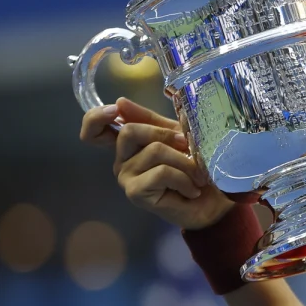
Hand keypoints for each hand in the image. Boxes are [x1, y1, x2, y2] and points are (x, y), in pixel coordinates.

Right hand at [79, 97, 235, 230]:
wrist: (210, 203)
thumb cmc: (194, 169)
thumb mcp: (176, 137)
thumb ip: (152, 120)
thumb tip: (121, 102)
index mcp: (129, 144)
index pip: (94, 129)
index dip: (97, 117)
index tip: (116, 110)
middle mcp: (121, 159)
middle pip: (130, 131)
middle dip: (165, 134)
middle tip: (188, 147)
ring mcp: (125, 177)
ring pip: (154, 151)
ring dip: (185, 162)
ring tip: (197, 175)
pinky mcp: (135, 192)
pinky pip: (162, 172)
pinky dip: (184, 179)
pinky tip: (192, 190)